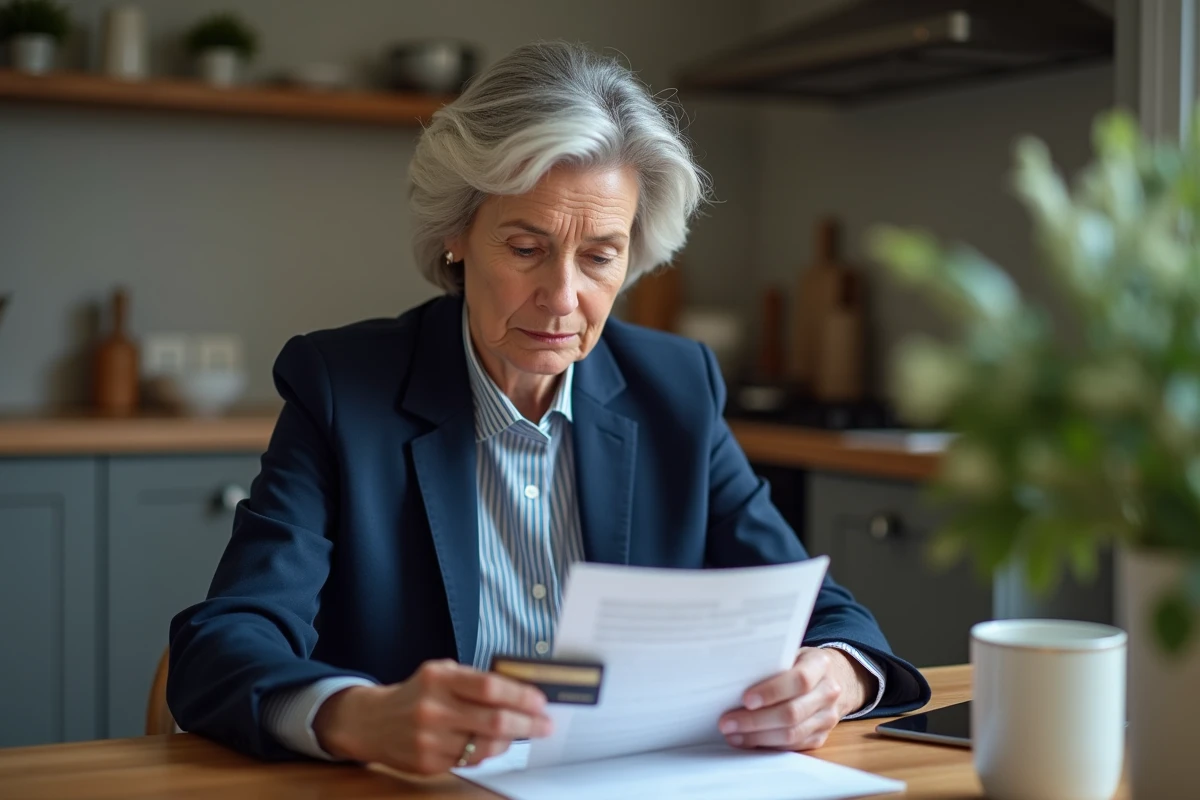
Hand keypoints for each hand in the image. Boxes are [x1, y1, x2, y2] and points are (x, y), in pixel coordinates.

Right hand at [312, 659, 552, 774]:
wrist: (372, 722)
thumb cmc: (417, 693)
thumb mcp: (441, 673)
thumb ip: (475, 681)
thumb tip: (521, 692)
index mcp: (439, 679)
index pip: (488, 687)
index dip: (520, 695)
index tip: (540, 701)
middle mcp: (433, 709)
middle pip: (493, 720)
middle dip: (527, 724)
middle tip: (545, 724)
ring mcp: (429, 739)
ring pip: (485, 746)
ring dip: (511, 741)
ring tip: (523, 733)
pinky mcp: (427, 763)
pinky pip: (470, 760)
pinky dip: (488, 752)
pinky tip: (496, 744)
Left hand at [718, 647, 869, 751]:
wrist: (833, 678)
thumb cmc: (800, 663)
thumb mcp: (790, 653)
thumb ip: (770, 663)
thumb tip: (733, 677)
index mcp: (820, 664)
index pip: (799, 680)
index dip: (772, 691)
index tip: (746, 699)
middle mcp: (828, 692)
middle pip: (792, 712)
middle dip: (755, 720)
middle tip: (727, 722)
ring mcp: (827, 717)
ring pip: (792, 734)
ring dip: (757, 737)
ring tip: (732, 734)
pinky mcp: (821, 736)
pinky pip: (792, 746)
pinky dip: (767, 745)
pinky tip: (747, 740)